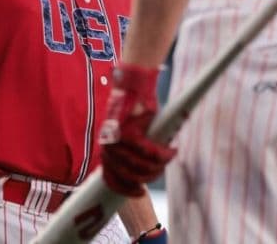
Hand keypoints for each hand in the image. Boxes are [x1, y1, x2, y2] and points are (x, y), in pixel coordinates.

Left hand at [99, 64, 176, 196]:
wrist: (133, 84)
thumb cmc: (132, 106)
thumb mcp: (127, 131)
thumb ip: (130, 150)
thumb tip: (141, 168)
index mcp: (105, 147)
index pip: (110, 178)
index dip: (125, 189)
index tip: (139, 192)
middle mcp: (108, 146)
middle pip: (129, 175)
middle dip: (149, 177)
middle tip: (161, 171)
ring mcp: (118, 141)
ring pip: (141, 165)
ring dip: (159, 166)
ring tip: (169, 158)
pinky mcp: (131, 132)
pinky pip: (150, 152)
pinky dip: (163, 155)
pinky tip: (171, 151)